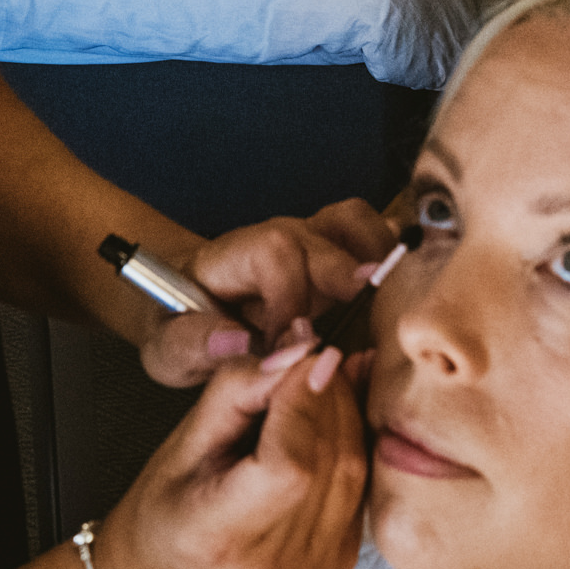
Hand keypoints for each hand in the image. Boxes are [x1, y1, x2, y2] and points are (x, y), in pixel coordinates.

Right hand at [95, 344, 373, 568]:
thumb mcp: (182, 441)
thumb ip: (238, 390)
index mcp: (223, 537)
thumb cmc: (164, 509)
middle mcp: (278, 563)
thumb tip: (301, 350)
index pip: (290, 466)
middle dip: (328, 394)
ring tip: (321, 375)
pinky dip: (352, 440)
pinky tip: (335, 410)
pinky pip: (360, 486)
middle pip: (332, 462)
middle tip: (312, 352)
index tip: (308, 351)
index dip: (306, 401)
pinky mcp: (338, 563)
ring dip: (346, 412)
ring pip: (355, 469)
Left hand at [139, 199, 395, 385]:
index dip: (291, 296)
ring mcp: (308, 244)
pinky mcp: (334, 258)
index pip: (273, 252)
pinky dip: (390, 253)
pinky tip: (402, 290)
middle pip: (319, 235)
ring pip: (352, 221)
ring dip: (378, 251)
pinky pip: (369, 236)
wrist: (184, 312)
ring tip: (394, 293)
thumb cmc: (178, 329)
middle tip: (371, 308)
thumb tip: (240, 340)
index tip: (294, 344)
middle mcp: (275, 241)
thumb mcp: (167, 347)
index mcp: (230, 256)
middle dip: (347, 272)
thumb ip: (194, 343)